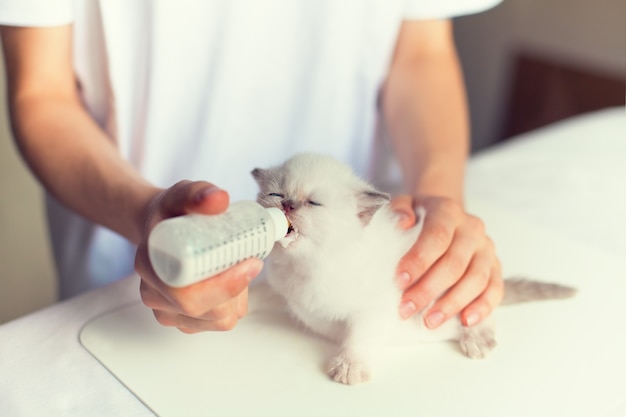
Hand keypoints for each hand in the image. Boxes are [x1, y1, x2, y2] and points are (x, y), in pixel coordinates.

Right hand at [134, 180, 263, 332]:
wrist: (161, 229)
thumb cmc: (172, 213)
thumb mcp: (181, 195)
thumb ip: (197, 193)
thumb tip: (219, 198)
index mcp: (150, 267)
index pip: (187, 295)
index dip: (223, 286)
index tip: (250, 263)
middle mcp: (155, 296)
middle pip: (207, 312)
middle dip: (237, 289)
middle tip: (252, 262)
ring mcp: (170, 313)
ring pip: (219, 319)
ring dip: (237, 296)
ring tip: (236, 266)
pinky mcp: (186, 321)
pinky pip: (221, 321)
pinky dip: (234, 303)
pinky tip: (231, 280)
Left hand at [391, 195, 502, 327]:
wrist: (443, 214)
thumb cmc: (418, 216)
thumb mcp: (403, 205)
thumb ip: (397, 210)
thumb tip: (402, 222)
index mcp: (448, 211)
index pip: (436, 236)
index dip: (419, 260)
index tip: (400, 282)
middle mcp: (471, 228)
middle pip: (454, 263)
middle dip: (428, 290)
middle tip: (406, 309)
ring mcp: (486, 248)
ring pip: (476, 279)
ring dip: (452, 304)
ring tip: (429, 321)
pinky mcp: (495, 267)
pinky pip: (495, 289)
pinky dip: (482, 307)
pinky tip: (465, 322)